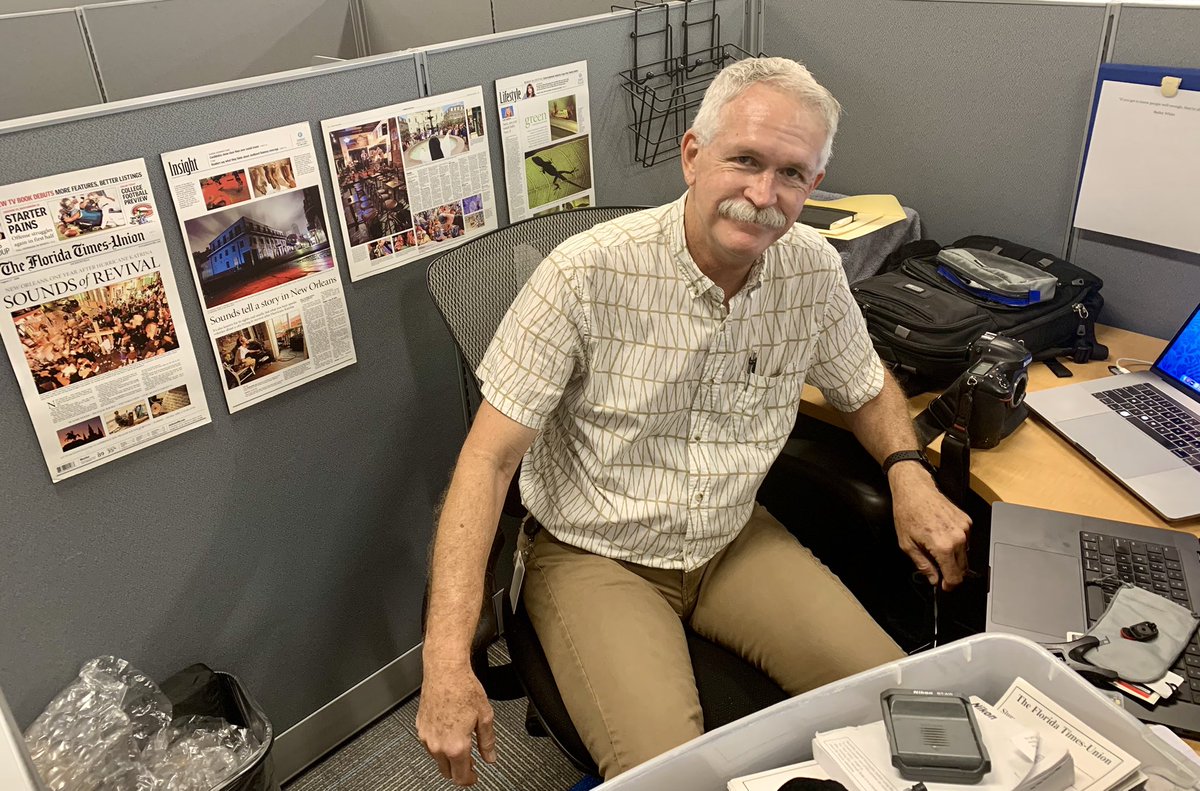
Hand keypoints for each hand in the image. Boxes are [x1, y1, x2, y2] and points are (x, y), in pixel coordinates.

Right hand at [416, 663, 496, 784]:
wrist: (445, 672)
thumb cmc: (464, 689)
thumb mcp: (485, 717)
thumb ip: (487, 742)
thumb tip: (490, 757)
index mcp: (456, 746)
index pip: (460, 777)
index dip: (469, 780)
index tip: (474, 777)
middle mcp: (438, 745)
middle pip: (446, 772)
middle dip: (459, 771)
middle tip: (470, 762)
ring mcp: (426, 737)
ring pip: (437, 758)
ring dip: (448, 757)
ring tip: (461, 743)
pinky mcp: (420, 727)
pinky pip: (429, 744)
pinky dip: (439, 744)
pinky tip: (449, 732)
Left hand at [889, 462, 970, 589]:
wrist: (915, 489)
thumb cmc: (908, 512)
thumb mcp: (907, 544)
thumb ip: (923, 565)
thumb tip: (933, 579)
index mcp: (943, 546)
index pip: (955, 576)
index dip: (949, 585)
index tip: (944, 586)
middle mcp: (958, 538)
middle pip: (963, 568)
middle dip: (951, 573)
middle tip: (939, 572)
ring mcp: (965, 528)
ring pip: (965, 555)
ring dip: (954, 559)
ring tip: (937, 550)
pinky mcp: (967, 521)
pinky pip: (966, 541)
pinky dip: (957, 544)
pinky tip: (943, 538)